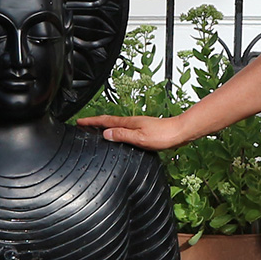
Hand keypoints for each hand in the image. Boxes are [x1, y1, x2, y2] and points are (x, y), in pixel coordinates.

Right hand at [76, 114, 194, 151]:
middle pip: (109, 122)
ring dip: (105, 127)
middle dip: (95, 123)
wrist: (180, 133)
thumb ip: (122, 135)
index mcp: (128, 123)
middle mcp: (132, 123)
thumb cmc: (163, 135)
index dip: (91, 121)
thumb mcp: (140, 138)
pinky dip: (116, 132)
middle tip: (83, 125)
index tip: (79, 121)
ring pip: (116, 126)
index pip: (105, 121)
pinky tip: (119, 137)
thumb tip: (105, 134)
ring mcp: (138, 126)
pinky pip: (124, 130)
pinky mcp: (144, 131)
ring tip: (96, 130)